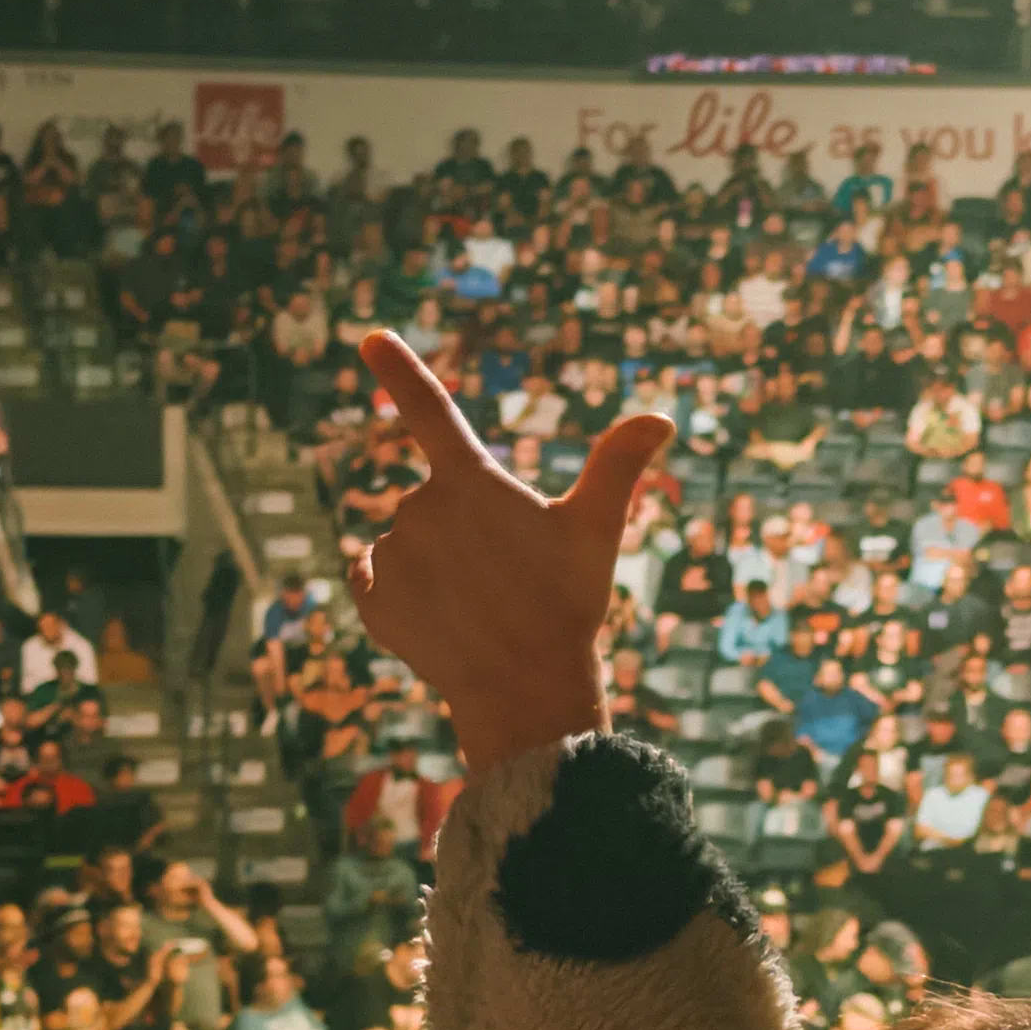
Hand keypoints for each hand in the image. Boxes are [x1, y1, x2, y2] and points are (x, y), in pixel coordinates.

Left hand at [344, 334, 671, 777]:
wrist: (524, 692)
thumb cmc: (567, 607)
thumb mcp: (597, 532)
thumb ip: (618, 467)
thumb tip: (660, 418)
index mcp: (473, 482)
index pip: (430, 410)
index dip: (400, 370)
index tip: (370, 337)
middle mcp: (421, 507)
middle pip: (435, 501)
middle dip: (462, 528)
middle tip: (507, 577)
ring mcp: (392, 554)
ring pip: (408, 542)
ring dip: (435, 565)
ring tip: (478, 607)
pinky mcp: (371, 598)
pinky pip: (377, 579)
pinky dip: (402, 595)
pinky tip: (441, 621)